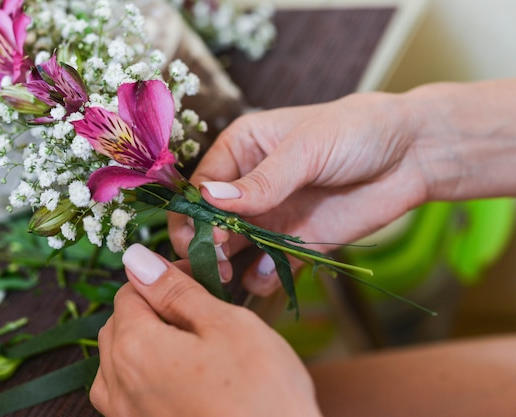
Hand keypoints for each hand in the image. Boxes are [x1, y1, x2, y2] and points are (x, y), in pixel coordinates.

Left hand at [91, 243, 321, 416]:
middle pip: (118, 324)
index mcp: (136, 347)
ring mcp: (126, 414)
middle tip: (197, 306)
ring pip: (114, 359)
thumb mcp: (225, 325)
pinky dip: (139, 373)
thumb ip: (176, 291)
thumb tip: (137, 259)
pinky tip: (173, 374)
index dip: (161, 277)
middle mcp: (119, 384)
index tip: (195, 277)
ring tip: (185, 340)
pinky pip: (122, 393)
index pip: (129, 292)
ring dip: (141, 339)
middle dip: (150, 306)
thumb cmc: (262, 391)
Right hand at [169, 91, 427, 295]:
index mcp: (241, 150)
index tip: (206, 236)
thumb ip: (263, 180)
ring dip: (225, 267)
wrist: (413, 154)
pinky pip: (265, 267)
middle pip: (208, 222)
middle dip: (205, 245)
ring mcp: (270, 217)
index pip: (199, 186)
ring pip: (232, 249)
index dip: (195, 214)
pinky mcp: (295, 243)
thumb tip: (210, 199)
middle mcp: (248, 186)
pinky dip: (260, 278)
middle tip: (217, 263)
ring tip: (230, 278)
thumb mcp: (308, 147)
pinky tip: (268, 277)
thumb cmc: (357, 131)